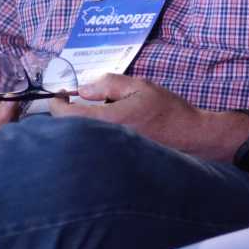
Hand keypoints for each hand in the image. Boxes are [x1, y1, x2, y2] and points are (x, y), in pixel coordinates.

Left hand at [50, 74, 243, 158]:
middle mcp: (103, 142)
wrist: (191, 138)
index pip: (64, 116)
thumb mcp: (140, 86)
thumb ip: (109, 84)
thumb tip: (82, 89)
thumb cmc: (168, 110)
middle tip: (74, 104)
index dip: (56, 103)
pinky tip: (104, 131)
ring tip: (91, 118)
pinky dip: (89, 139)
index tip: (60, 95)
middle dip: (66, 117)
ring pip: (78, 141)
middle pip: (66, 132)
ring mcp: (107, 155)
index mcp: (108, 120)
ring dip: (78, 128)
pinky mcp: (112, 163)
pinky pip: (90, 150)